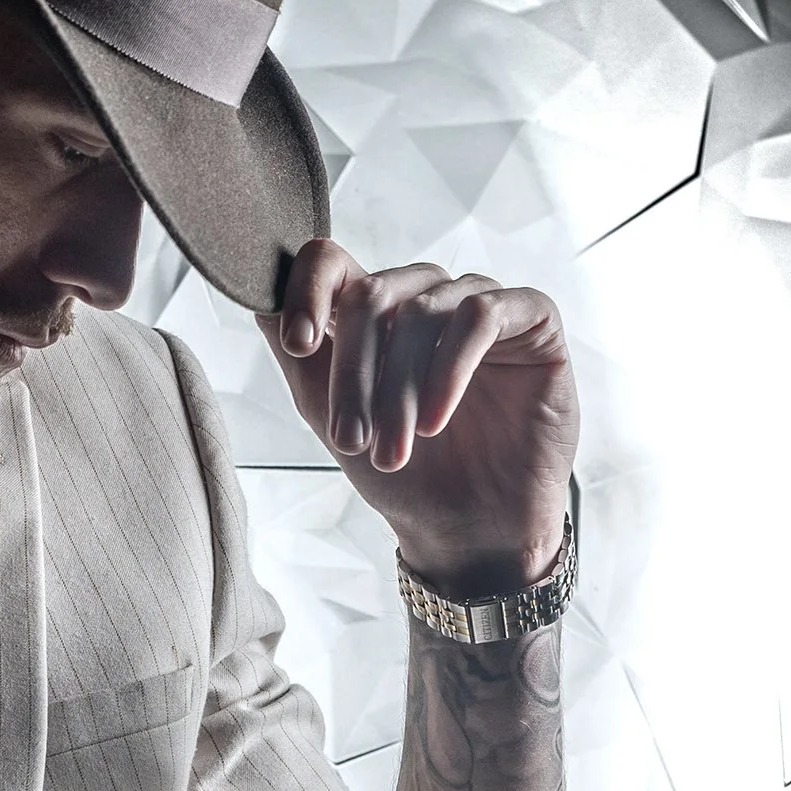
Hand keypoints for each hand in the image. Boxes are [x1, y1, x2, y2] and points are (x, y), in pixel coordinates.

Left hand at [259, 242, 579, 595]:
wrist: (470, 528)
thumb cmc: (406, 475)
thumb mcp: (333, 414)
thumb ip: (298, 354)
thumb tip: (258, 297)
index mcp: (376, 313)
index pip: (333, 263)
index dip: (307, 290)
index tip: (299, 342)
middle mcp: (426, 297)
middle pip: (371, 295)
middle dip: (353, 374)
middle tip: (351, 440)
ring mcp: (479, 302)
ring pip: (420, 312)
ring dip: (397, 389)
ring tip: (393, 451)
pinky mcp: (531, 318)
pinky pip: (481, 315)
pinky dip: (449, 369)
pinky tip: (435, 419)